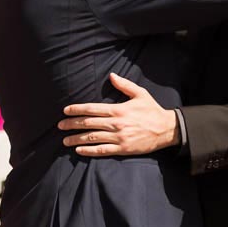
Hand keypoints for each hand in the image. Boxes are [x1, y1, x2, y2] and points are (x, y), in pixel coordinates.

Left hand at [60, 73, 179, 154]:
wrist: (167, 129)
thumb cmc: (153, 111)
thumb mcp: (140, 94)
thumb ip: (124, 85)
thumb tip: (111, 76)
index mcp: (118, 110)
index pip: (91, 109)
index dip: (76, 109)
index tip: (66, 111)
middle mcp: (116, 124)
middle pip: (88, 123)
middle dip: (72, 124)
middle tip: (60, 126)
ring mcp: (119, 137)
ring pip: (92, 138)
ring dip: (76, 139)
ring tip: (65, 140)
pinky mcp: (123, 149)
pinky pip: (102, 150)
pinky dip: (89, 151)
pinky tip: (79, 150)